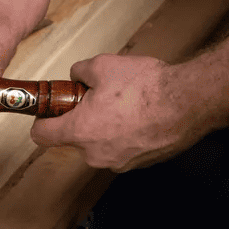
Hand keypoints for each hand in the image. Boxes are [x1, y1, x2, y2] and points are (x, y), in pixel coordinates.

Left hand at [30, 54, 209, 171]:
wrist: (188, 102)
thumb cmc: (145, 87)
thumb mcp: (101, 65)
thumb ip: (79, 72)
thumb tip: (76, 76)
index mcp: (80, 131)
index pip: (41, 135)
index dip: (40, 120)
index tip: (46, 111)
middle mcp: (96, 153)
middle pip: (73, 137)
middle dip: (80, 118)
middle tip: (94, 98)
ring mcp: (119, 162)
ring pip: (98, 142)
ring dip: (103, 126)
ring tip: (122, 104)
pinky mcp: (139, 163)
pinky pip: (120, 147)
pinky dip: (123, 133)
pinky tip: (137, 114)